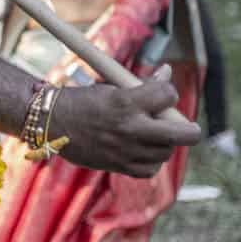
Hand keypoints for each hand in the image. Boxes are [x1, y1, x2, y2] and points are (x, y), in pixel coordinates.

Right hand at [54, 67, 200, 176]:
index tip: (162, 94)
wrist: (51, 124)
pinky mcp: (120, 167)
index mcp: (126, 102)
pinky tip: (141, 150)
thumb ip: (143, 85)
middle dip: (189, 129)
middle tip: (187, 127)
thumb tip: (167, 72)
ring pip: (166, 151)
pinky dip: (150, 161)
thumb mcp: (112, 87)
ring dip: (164, 143)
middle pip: (182, 134)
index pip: (168, 95)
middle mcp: (130, 128)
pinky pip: (150, 169)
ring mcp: (126, 150)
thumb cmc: (83, 101)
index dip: (168, 92)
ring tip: (151, 135)